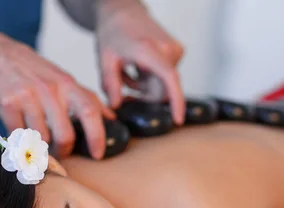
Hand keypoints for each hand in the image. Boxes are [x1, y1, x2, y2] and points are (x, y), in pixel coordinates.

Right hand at [0, 30, 113, 159]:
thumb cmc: (33, 72)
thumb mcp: (63, 79)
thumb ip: (86, 99)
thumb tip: (111, 118)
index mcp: (67, 85)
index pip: (90, 112)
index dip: (97, 136)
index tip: (97, 154)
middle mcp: (50, 89)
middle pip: (66, 134)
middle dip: (65, 150)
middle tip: (61, 153)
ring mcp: (28, 96)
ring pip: (42, 138)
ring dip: (42, 148)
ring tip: (39, 146)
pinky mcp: (8, 103)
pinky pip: (19, 135)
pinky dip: (21, 142)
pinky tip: (21, 138)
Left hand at [96, 0, 185, 124]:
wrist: (123, 11)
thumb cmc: (113, 32)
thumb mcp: (105, 60)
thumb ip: (110, 85)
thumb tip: (116, 106)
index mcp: (149, 50)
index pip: (170, 78)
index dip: (176, 101)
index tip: (177, 120)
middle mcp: (168, 49)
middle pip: (162, 90)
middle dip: (144, 96)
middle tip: (123, 95)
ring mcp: (175, 50)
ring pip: (163, 85)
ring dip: (144, 87)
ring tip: (127, 75)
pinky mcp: (177, 52)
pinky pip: (165, 77)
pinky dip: (149, 79)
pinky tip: (136, 69)